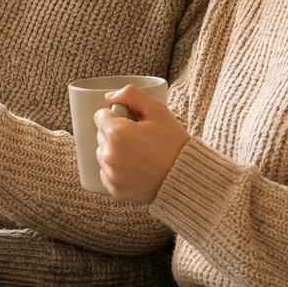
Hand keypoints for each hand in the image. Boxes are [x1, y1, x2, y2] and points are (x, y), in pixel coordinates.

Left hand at [93, 84, 188, 201]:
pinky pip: (107, 175)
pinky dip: (117, 171)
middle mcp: (109, 155)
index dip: (118, 117)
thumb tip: (109, 96)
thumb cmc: (174, 142)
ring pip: (103, 155)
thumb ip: (131, 95)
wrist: (186, 176)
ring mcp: (111, 175)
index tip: (133, 123)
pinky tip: (136, 169)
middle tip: (140, 139)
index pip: (101, 116)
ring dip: (115, 152)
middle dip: (116, 134)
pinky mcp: (115, 191)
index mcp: (116, 133)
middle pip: (101, 136)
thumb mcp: (157, 110)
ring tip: (139, 155)